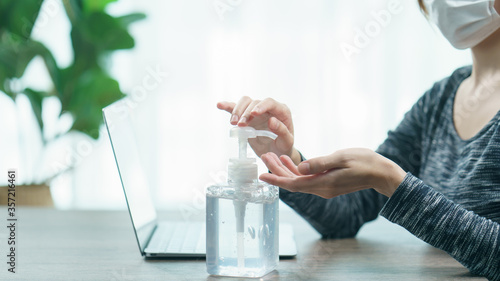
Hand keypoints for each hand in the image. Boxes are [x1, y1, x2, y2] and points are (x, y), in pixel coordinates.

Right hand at [217, 96, 300, 163]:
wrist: (276, 151)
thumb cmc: (284, 146)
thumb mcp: (287, 142)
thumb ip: (282, 131)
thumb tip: (272, 121)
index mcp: (281, 111)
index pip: (270, 102)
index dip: (261, 106)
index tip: (254, 114)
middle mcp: (268, 108)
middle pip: (254, 102)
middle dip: (246, 112)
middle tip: (241, 125)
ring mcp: (256, 111)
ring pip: (245, 102)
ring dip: (237, 111)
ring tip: (233, 123)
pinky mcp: (246, 117)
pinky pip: (236, 108)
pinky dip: (228, 106)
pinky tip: (220, 105)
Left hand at [259, 148, 405, 197]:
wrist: (382, 172)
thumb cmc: (365, 161)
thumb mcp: (341, 158)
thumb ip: (320, 163)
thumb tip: (299, 168)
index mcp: (323, 184)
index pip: (293, 184)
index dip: (276, 179)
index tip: (261, 175)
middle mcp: (322, 189)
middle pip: (293, 182)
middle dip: (277, 171)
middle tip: (264, 157)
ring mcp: (325, 187)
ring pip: (299, 181)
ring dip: (285, 170)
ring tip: (272, 156)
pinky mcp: (328, 183)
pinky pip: (308, 179)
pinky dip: (297, 171)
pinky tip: (290, 161)